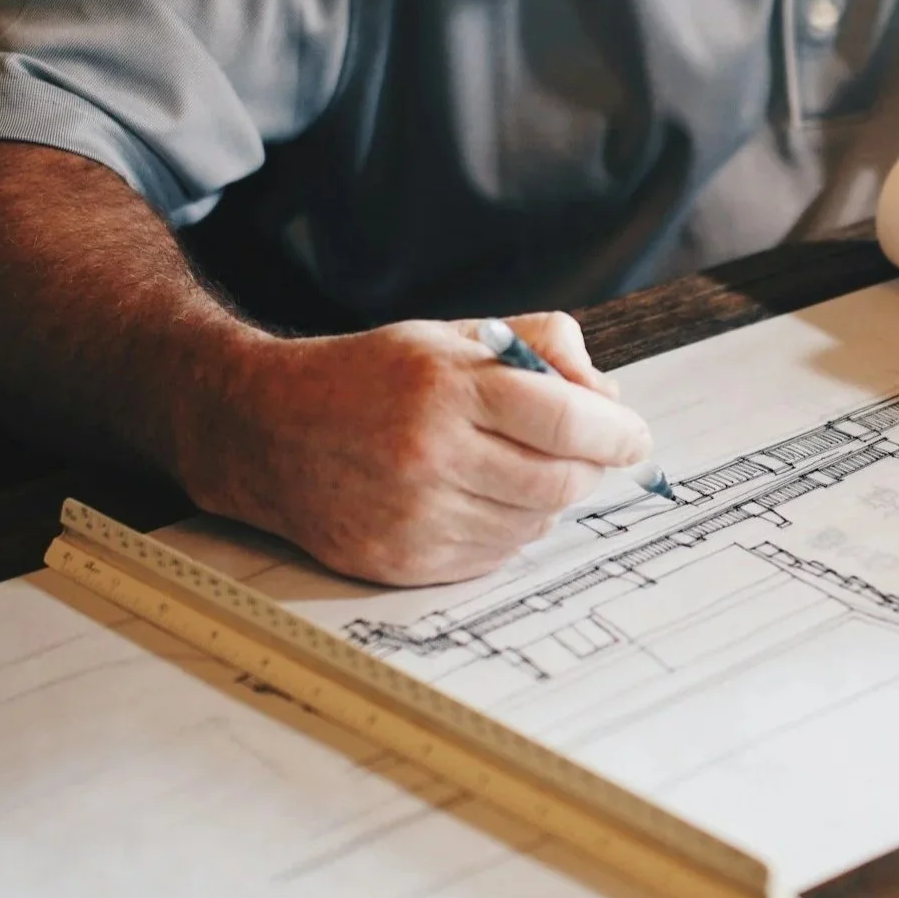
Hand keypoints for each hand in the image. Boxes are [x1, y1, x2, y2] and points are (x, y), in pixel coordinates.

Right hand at [179, 312, 650, 585]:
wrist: (265, 430)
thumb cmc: (368, 377)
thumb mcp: (449, 336)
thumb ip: (539, 345)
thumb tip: (608, 395)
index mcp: (445, 387)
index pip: (567, 420)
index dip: (617, 432)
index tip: (633, 436)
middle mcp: (430, 454)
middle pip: (561, 481)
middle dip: (588, 467)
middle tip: (581, 452)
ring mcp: (415, 516)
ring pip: (534, 524)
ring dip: (545, 500)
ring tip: (512, 468)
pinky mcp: (403, 561)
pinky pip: (495, 556)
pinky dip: (506, 530)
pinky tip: (478, 499)